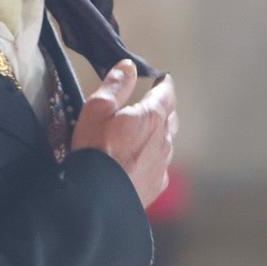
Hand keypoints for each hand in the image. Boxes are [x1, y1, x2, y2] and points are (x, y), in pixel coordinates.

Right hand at [70, 62, 176, 206]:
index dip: (164, 85)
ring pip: (167, 143)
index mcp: (151, 117)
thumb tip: (129, 66)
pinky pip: (160, 166)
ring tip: (146, 133)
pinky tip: (142, 162)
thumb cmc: (96, 150)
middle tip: (154, 104)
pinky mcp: (156, 185)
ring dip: (159, 135)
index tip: (162, 80)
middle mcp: (163, 140)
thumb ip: (116, 85)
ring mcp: (162, 165)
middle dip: (163, 109)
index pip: (166, 94)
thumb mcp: (98, 108)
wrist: (98, 199)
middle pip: (170, 118)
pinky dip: (154, 158)